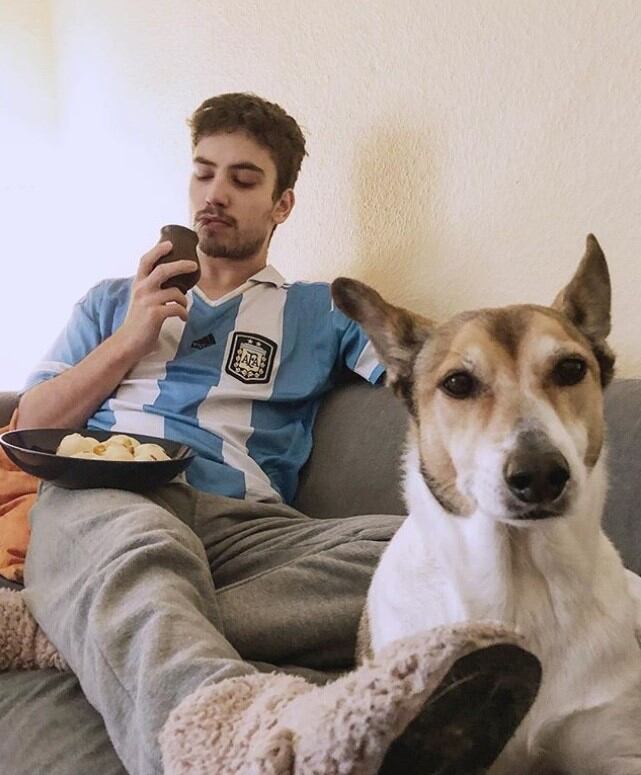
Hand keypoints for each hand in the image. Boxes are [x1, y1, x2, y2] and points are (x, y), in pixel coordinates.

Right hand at [115, 241, 197, 360]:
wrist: (128, 342)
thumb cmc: (138, 322)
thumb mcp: (141, 300)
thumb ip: (151, 289)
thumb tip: (172, 283)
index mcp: (138, 284)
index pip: (146, 261)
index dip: (158, 250)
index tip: (170, 244)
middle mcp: (142, 289)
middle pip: (164, 269)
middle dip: (181, 265)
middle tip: (193, 265)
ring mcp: (148, 301)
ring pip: (176, 292)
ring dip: (184, 300)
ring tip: (184, 307)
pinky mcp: (155, 314)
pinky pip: (177, 308)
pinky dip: (184, 313)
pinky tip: (183, 318)